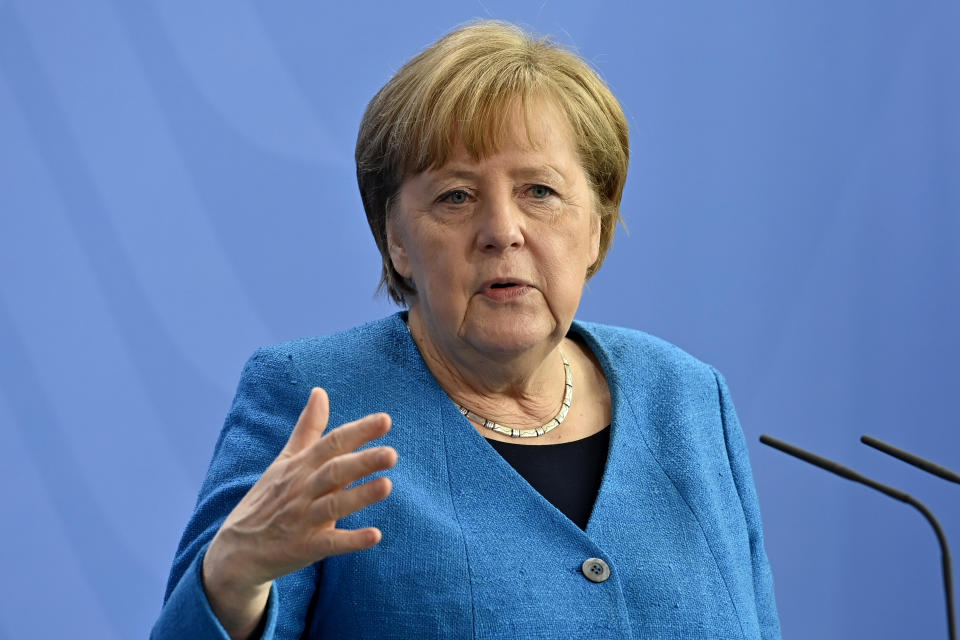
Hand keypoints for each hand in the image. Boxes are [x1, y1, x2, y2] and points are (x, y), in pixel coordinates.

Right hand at [202, 388, 396, 638]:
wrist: (237, 550)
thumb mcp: (285, 461)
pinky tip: (375, 536)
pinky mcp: (304, 547)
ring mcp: (303, 519)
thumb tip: (320, 391)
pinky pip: (330, 543)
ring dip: (360, 496)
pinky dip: (351, 540)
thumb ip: (308, 428)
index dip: (358, 431)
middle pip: (334, 471)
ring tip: (387, 485)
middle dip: (362, 462)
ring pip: (333, 505)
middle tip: (392, 454)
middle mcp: (302, 489)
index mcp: (301, 466)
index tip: (386, 420)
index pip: (332, 443)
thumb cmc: (268, 499)